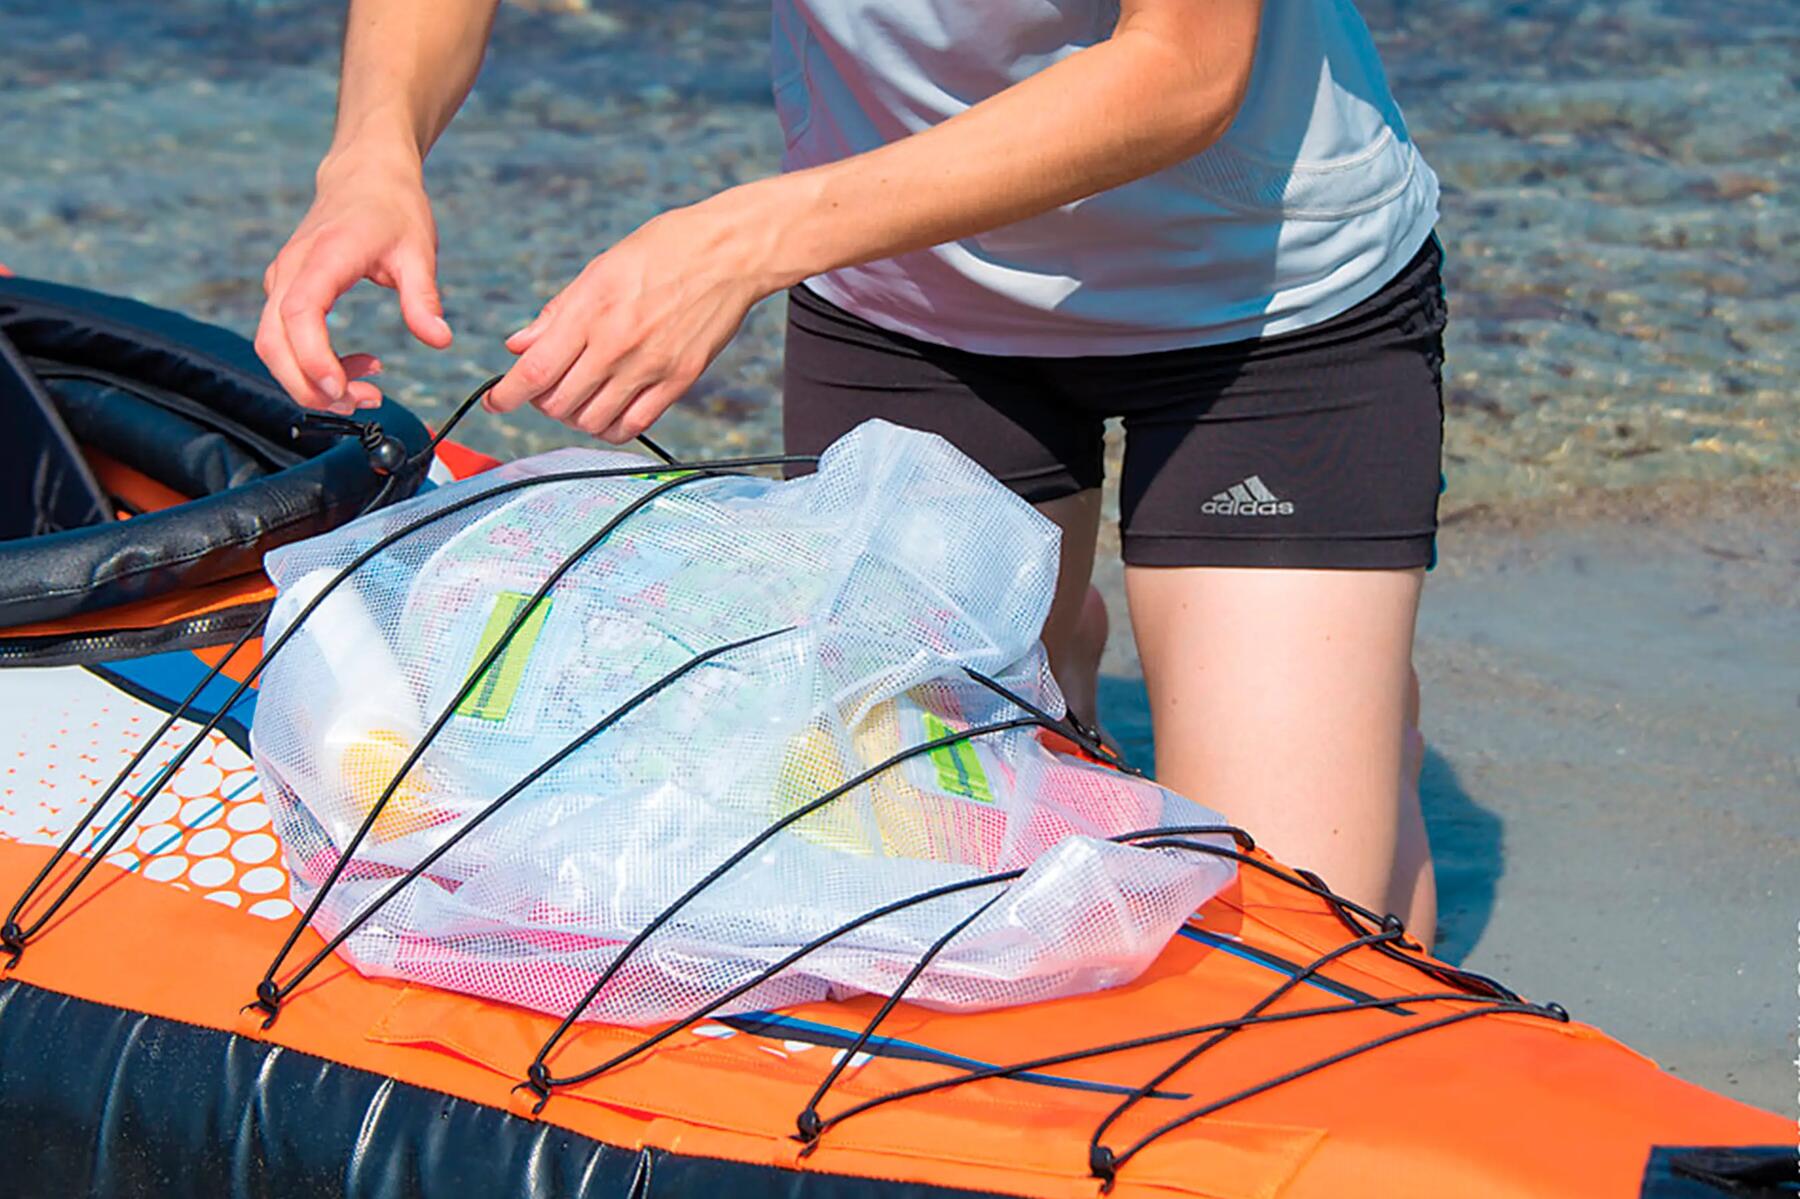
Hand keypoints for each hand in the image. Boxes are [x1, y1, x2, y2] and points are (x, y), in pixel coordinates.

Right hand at [256, 155, 453, 411]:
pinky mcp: (286, 290)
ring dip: (309, 382)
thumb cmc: (392, 208)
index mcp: (323, 257)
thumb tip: (439, 339)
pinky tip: (354, 369)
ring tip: (364, 393)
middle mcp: (290, 270)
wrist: (365, 174)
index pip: (300, 313)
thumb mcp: (418, 250)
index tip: (339, 390)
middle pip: (273, 341)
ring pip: (272, 345)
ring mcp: (282, 280)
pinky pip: (283, 338)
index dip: (313, 357)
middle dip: (309, 386)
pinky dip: (310, 365)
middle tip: (360, 404)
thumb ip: (424, 298)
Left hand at [485, 192, 778, 442]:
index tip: (496, 402)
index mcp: (591, 311)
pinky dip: (610, 428)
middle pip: (558, 403)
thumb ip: (558, 312)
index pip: (534, 370)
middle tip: (545, 389)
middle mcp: (617, 344)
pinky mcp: (678, 381)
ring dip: (575, 417)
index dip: (506, 395)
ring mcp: (650, 367)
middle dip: (541, 402)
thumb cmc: (664, 249)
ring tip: (578, 398)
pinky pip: (633, 426)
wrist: (729, 253)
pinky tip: (607, 412)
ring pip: (591, 421)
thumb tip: (519, 344)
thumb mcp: (601, 268)